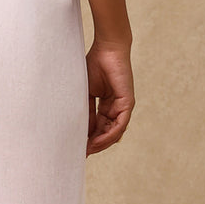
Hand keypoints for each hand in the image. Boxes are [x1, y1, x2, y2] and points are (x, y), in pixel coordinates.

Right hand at [85, 40, 134, 155]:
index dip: (88, 139)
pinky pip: (120, 125)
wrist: (107, 49)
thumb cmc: (95, 65)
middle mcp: (115, 108)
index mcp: (106, 106)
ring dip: (101, 144)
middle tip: (81, 154)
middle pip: (106, 133)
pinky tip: (97, 141)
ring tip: (88, 150)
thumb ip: (86, 112)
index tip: (77, 150)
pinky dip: (109, 135)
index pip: (98, 128)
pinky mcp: (127, 103)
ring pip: (114, 133)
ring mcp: (123, 106)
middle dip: (94, 145)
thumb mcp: (86, 94)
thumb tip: (81, 132)